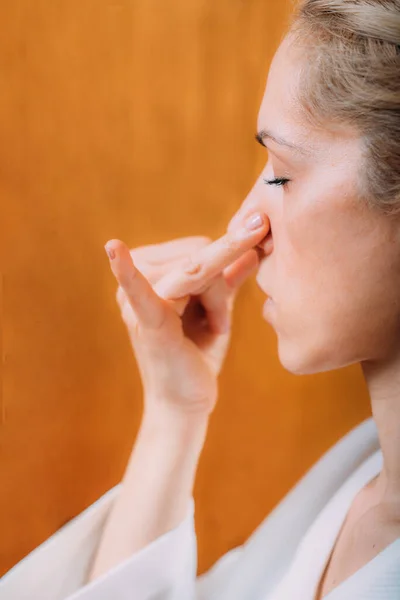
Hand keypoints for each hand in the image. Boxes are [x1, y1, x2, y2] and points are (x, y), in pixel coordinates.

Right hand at [104, 212, 268, 416]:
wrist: (185, 404)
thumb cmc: (197, 353)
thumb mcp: (215, 308)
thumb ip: (229, 277)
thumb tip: (257, 247)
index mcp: (149, 273)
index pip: (197, 248)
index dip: (223, 268)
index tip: (240, 269)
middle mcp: (136, 281)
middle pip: (198, 255)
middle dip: (219, 289)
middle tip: (217, 325)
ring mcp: (136, 301)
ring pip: (198, 269)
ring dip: (216, 302)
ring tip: (210, 329)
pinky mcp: (146, 323)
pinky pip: (139, 290)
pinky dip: (127, 271)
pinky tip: (115, 250)